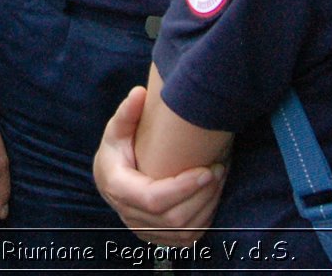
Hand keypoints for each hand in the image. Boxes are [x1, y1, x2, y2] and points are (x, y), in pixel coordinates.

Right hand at [93, 87, 224, 247]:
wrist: (112, 180)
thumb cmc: (117, 151)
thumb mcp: (117, 130)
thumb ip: (127, 113)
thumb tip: (139, 93)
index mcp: (118, 189)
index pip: (153, 199)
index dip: (182, 188)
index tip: (206, 170)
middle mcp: (129, 216)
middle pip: (173, 218)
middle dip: (201, 195)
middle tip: (220, 168)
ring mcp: (146, 232)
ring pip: (184, 231)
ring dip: (208, 206)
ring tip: (220, 177)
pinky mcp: (161, 239)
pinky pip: (189, 238)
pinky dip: (205, 218)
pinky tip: (213, 194)